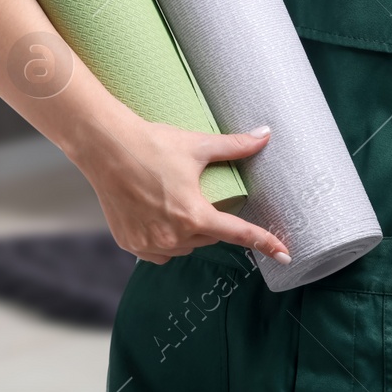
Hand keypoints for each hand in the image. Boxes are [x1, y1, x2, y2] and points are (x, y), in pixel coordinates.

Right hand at [71, 114, 289, 266]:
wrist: (105, 147)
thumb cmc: (152, 144)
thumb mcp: (197, 145)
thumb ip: (235, 146)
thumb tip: (266, 135)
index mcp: (194, 215)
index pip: (239, 234)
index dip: (265, 243)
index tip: (286, 255)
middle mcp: (173, 236)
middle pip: (208, 237)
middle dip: (211, 221)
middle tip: (199, 195)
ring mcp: (149, 244)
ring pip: (184, 246)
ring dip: (188, 232)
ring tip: (174, 202)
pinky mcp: (130, 243)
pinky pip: (158, 251)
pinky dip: (164, 239)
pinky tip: (157, 216)